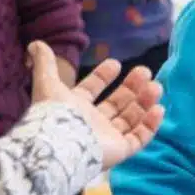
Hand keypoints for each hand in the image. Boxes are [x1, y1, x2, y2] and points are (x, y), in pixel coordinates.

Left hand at [27, 42, 163, 168]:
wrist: (60, 145)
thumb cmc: (55, 114)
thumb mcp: (47, 83)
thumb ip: (44, 64)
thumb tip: (35, 44)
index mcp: (75, 108)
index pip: (91, 90)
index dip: (103, 76)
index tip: (116, 63)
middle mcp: (92, 123)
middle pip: (117, 103)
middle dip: (132, 88)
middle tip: (145, 71)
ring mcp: (107, 138)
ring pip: (131, 119)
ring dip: (144, 103)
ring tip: (155, 87)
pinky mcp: (119, 151)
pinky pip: (139, 138)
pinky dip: (150, 125)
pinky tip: (159, 109)